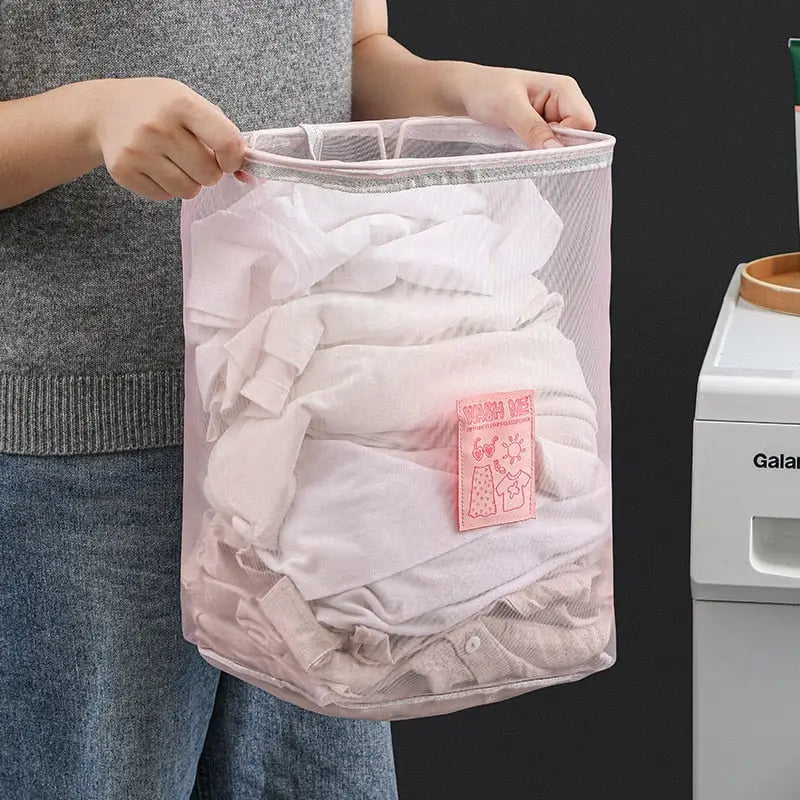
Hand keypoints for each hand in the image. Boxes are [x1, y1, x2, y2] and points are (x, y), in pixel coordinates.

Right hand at [86, 77, 245, 199]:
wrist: (105, 110)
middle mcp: (158, 127)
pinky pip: (165, 196)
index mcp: (181, 104)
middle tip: (193, 157)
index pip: (227, 143)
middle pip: (209, 175)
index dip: (234, 159)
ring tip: (174, 161)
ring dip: (188, 181)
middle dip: (208, 171)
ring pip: (188, 190)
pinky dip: (166, 186)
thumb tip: (248, 174)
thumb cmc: (157, 107)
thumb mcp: (190, 104)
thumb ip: (222, 134)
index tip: (228, 160)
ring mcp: (138, 150)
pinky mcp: (124, 171)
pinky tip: (155, 166)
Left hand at [443, 63, 595, 148]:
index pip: (584, 123)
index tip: (542, 144)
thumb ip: (533, 128)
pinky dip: (537, 152)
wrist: (467, 92)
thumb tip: (554, 149)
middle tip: (527, 142)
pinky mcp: (542, 130)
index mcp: (564, 89)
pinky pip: (549, 148)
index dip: (567, 139)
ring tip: (520, 139)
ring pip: (563, 146)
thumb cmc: (486, 90)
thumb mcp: (509, 107)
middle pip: (578, 137)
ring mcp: (554, 118)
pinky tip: (521, 145)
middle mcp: (564, 103)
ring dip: (543, 150)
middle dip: (556, 146)